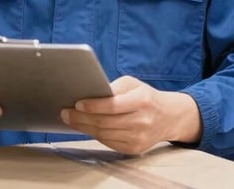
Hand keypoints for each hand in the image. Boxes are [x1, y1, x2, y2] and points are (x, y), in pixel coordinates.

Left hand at [60, 75, 201, 154]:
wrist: (168, 117)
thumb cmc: (144, 96)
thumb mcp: (132, 84)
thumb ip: (113, 88)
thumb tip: (89, 94)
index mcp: (142, 100)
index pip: (113, 105)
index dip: (93, 106)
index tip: (77, 103)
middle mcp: (142, 121)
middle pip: (105, 122)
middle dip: (81, 118)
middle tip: (65, 113)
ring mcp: (139, 137)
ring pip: (104, 134)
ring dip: (84, 127)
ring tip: (70, 120)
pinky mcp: (134, 149)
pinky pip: (108, 142)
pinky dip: (94, 135)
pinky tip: (85, 127)